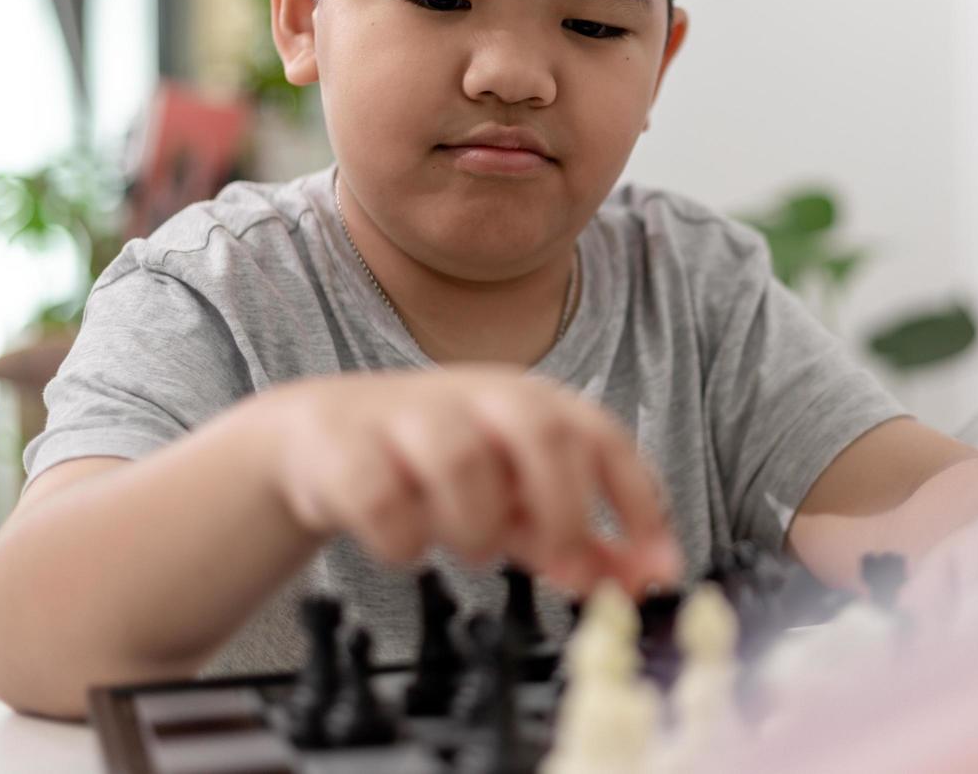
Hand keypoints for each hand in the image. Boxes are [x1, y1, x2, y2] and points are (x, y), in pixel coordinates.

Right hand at [259, 366, 680, 594]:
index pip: (602, 436)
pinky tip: (403, 544)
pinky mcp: (340, 447)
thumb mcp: (515, 501)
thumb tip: (644, 580)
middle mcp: (474, 396)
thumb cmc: (435, 469)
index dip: (638, 501)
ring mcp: (403, 415)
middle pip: (541, 432)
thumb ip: (580, 541)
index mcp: (528, 402)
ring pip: (461, 461)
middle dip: (561, 509)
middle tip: (555, 561)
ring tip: (470, 545)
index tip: (660, 567)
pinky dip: (402, 540)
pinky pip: (380, 498)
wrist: (317, 437)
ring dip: (477, 525)